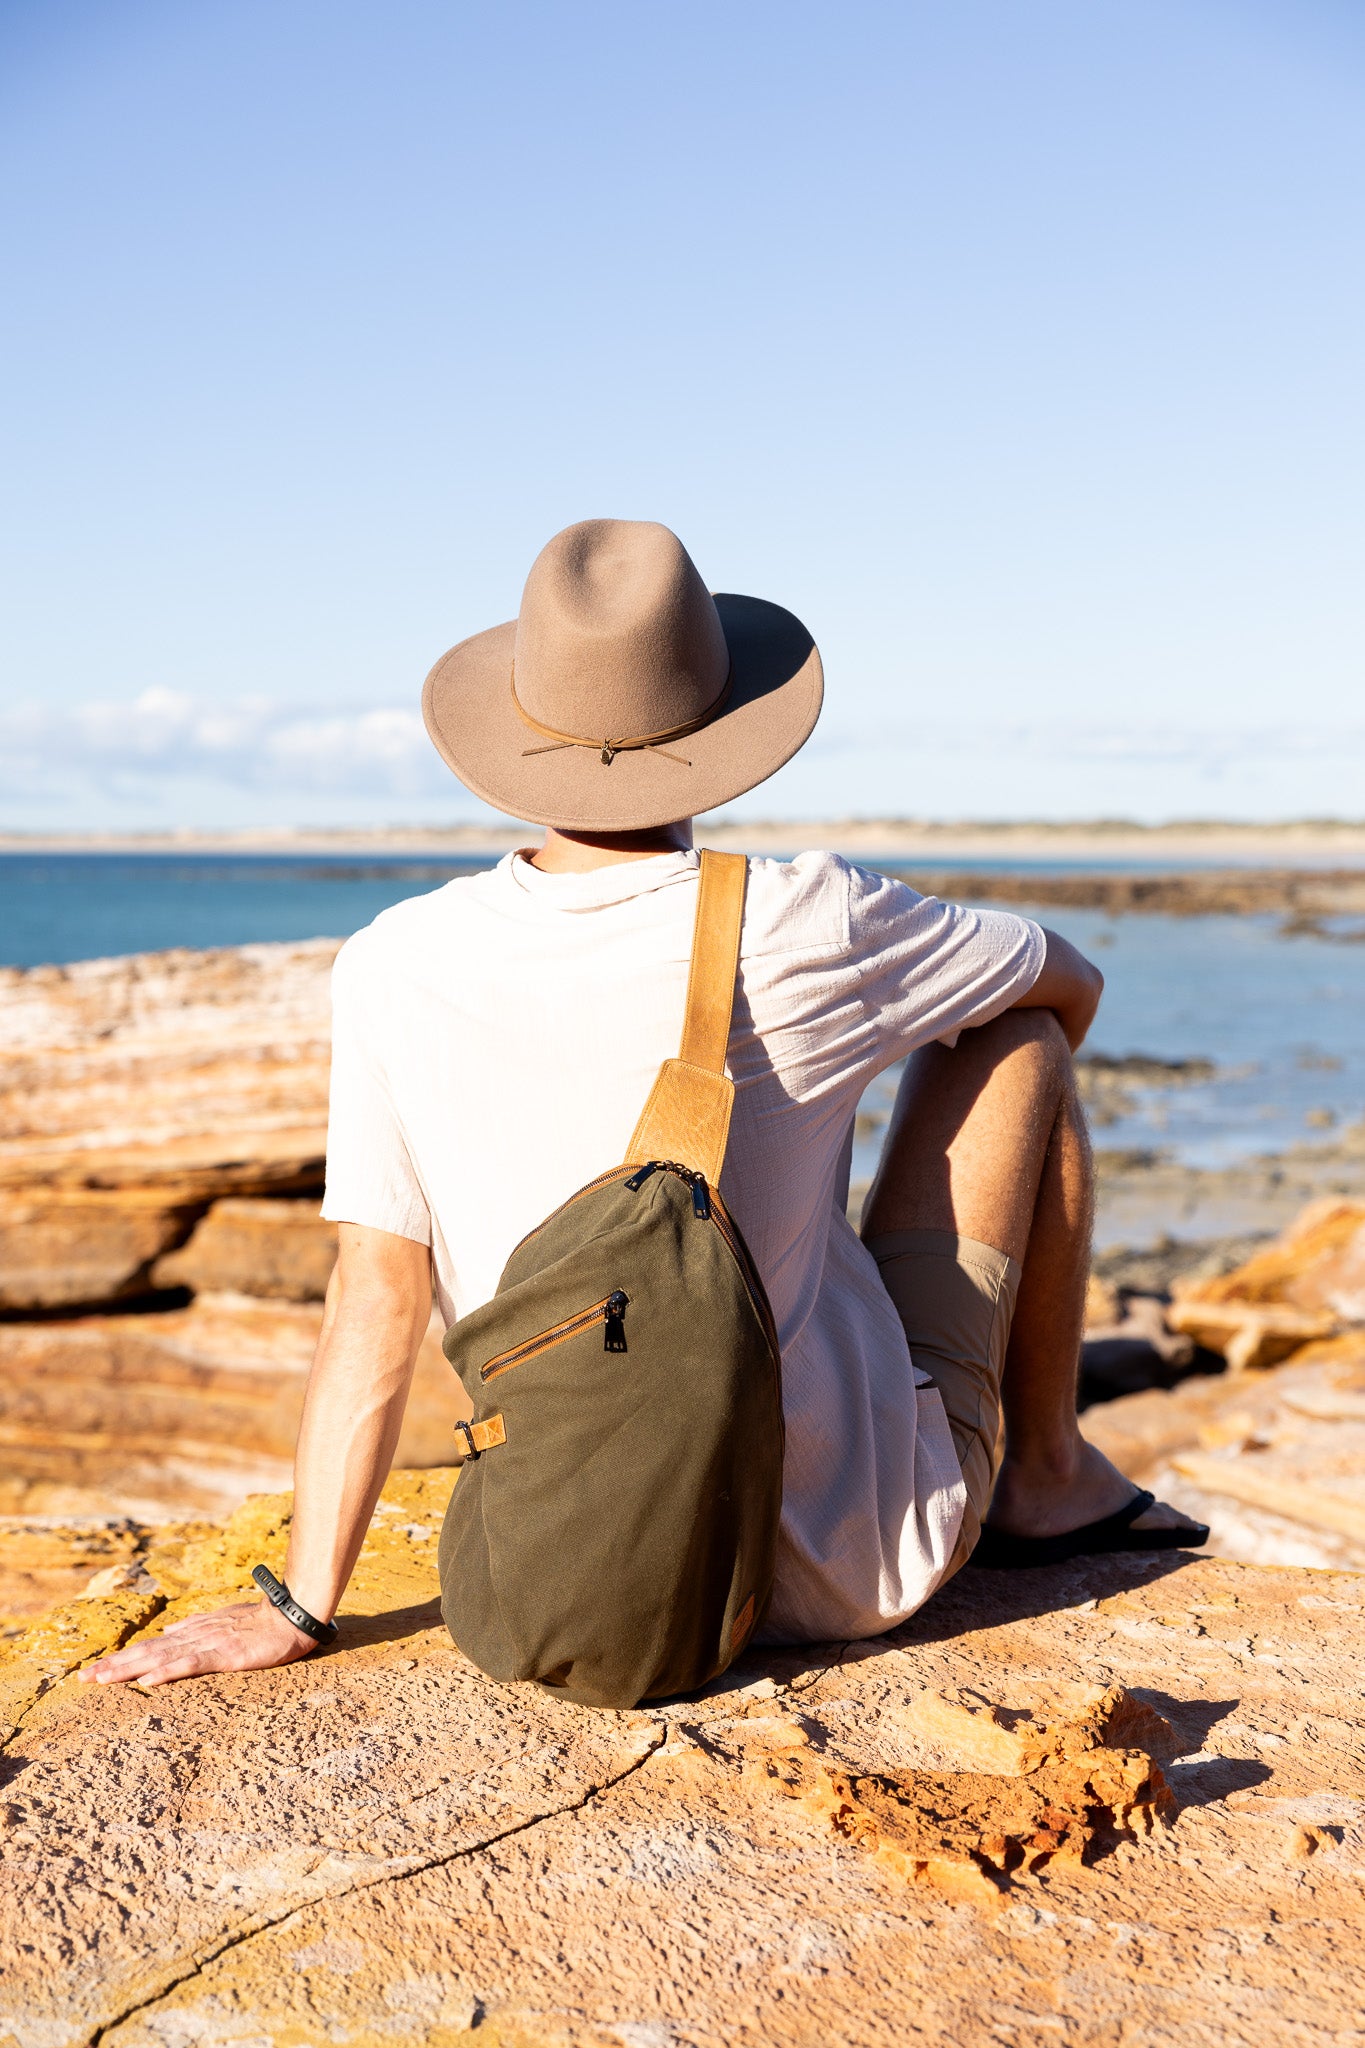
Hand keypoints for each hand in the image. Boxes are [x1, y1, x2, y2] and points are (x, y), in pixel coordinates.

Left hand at [79, 1597, 318, 1688]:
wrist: (293, 1613)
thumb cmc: (262, 1621)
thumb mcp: (223, 1622)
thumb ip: (195, 1627)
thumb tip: (168, 1631)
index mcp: (194, 1631)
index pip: (151, 1647)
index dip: (121, 1658)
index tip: (94, 1671)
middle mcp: (195, 1635)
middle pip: (147, 1652)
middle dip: (114, 1666)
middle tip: (83, 1680)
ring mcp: (210, 1644)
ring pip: (162, 1657)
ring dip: (130, 1669)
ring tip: (102, 1679)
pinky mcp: (227, 1656)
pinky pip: (193, 1665)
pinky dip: (169, 1672)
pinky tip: (149, 1681)